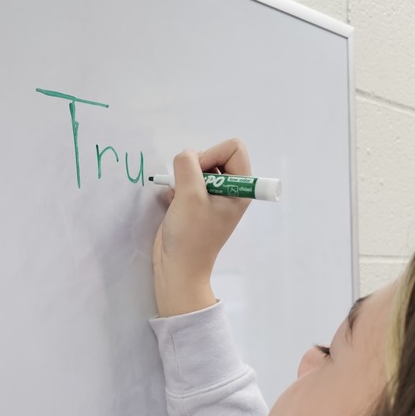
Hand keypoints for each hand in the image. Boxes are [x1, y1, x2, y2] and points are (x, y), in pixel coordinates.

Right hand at [152, 138, 251, 316]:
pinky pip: (189, 180)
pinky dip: (179, 186)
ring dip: (185, 177)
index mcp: (240, 188)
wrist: (178, 267)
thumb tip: (185, 155)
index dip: (212, 154)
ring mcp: (214, 196)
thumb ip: (188, 166)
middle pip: (216, 154)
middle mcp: (230, 190)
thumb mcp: (189, 195)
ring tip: (179, 197)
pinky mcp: (198, 202)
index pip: (234, 147)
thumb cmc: (190, 234)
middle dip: (197, 165)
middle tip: (187, 187)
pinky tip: (173, 201)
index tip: (198, 175)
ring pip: (199, 166)